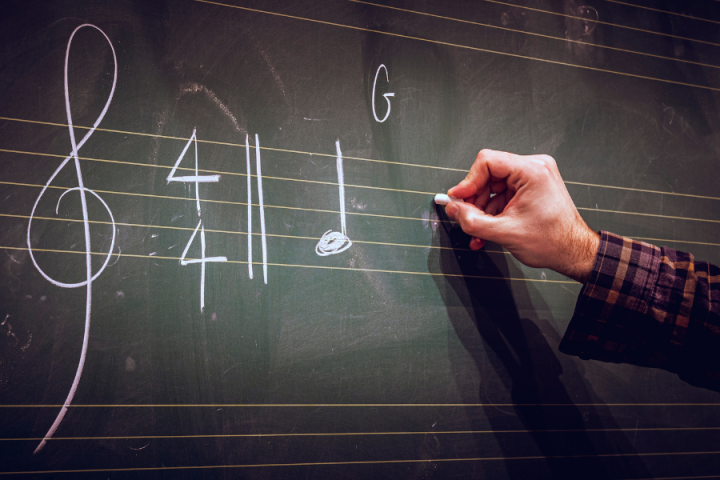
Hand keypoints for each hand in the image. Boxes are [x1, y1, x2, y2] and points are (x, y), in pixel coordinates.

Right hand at [444, 149, 599, 283]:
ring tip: (478, 232)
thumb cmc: (553, 241)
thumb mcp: (504, 232)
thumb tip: (452, 209)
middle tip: (465, 218)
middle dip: (475, 200)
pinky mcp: (532, 188)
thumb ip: (472, 220)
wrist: (574, 253)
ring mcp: (534, 178)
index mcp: (532, 171)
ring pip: (494, 187)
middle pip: (489, 175)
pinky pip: (503, 195)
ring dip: (482, 210)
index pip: (487, 162)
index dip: (468, 181)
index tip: (457, 199)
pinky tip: (487, 231)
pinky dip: (494, 212)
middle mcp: (535, 168)